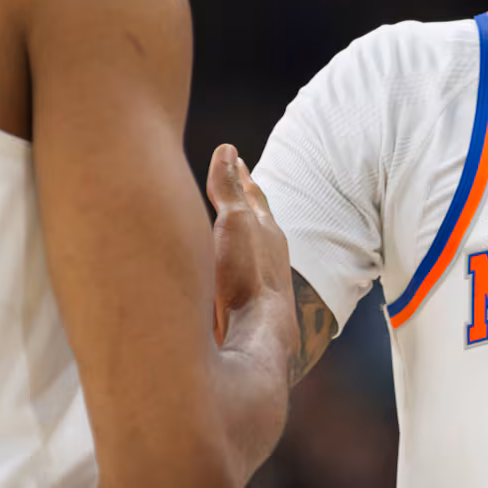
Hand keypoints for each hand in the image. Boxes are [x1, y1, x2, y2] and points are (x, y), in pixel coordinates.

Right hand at [205, 144, 291, 347]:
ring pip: (248, 248)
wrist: (260, 336)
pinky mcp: (246, 305)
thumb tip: (229, 150)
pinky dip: (226, 263)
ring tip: (227, 225)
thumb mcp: (234, 223)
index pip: (253, 194)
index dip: (242, 175)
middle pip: (255, 220)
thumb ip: (230, 189)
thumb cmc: (248, 278)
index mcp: (265, 230)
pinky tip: (219, 275)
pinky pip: (236, 274)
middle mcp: (268, 254)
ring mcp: (259, 281)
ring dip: (236, 233)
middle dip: (243, 201)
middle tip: (237, 183)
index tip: (236, 158)